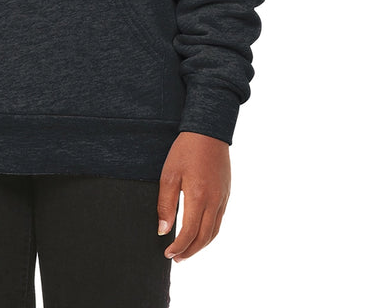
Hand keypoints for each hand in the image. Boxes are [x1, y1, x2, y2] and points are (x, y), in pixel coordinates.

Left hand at [156, 132, 230, 262]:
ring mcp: (223, 198)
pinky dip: (209, 232)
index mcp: (198, 197)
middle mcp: (214, 201)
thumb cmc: (185, 150)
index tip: (167, 253)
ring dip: (201, 245)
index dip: (178, 247)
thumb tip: (163, 230)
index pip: (189, 233)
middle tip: (176, 258)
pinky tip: (199, 232)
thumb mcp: (169, 174)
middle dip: (190, 251)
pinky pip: (219, 220)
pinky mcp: (226, 193)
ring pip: (214, 231)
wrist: (208, 131)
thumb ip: (166, 204)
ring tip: (187, 251)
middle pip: (204, 238)